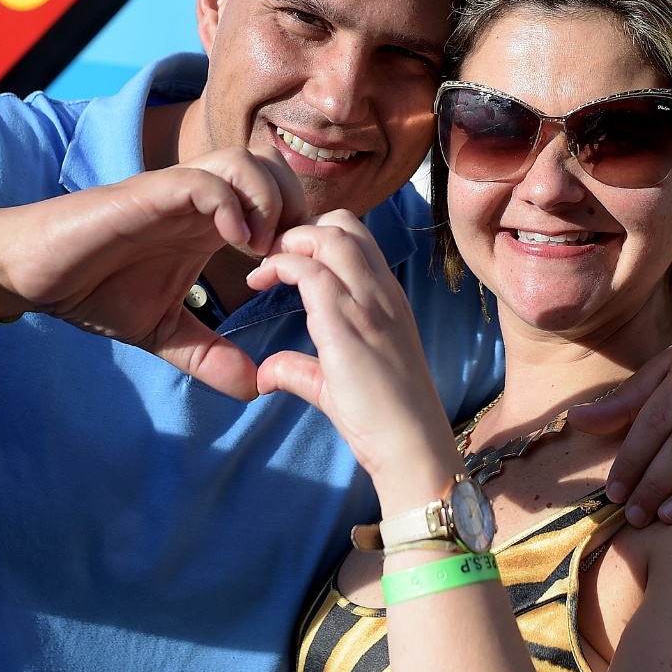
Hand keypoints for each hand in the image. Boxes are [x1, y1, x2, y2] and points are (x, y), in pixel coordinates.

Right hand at [0, 146, 305, 399]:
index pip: (279, 202)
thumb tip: (256, 388)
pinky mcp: (147, 194)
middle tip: (289, 258)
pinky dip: (229, 203)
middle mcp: (200, 203)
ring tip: (261, 250)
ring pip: (243, 163)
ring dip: (266, 201)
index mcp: (211, 226)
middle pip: (273, 173)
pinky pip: (202, 180)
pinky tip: (234, 243)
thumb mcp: (164, 332)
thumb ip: (210, 356)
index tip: (300, 276)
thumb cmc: (95, 290)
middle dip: (295, 209)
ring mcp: (174, 193)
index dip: (302, 232)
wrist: (35, 276)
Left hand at [251, 212, 460, 505]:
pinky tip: (259, 283)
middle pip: (343, 224)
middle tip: (270, 257)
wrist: (411, 447)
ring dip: (290, 242)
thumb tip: (264, 374)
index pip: (357, 238)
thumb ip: (300, 369)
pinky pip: (310, 272)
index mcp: (388, 299)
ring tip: (264, 268)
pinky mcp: (348, 324)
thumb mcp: (335, 385)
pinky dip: (281, 266)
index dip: (316, 236)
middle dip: (300, 229)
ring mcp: (369, 304)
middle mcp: (383, 292)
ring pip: (330, 237)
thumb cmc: (384, 421)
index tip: (286, 261)